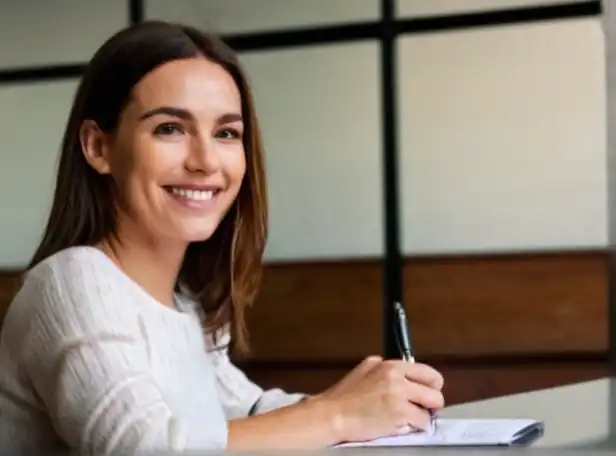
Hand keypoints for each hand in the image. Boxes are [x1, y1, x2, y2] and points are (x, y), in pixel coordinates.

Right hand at [313, 356, 444, 443]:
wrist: (332, 415)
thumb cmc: (343, 397)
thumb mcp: (363, 369)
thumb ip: (382, 366)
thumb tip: (398, 370)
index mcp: (389, 365)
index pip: (426, 371)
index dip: (431, 385)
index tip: (427, 393)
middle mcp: (396, 376)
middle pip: (435, 388)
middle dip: (432, 400)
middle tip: (422, 408)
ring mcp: (399, 394)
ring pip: (433, 405)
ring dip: (424, 414)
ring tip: (411, 419)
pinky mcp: (400, 413)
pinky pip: (423, 422)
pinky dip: (416, 427)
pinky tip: (403, 426)